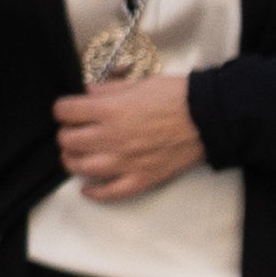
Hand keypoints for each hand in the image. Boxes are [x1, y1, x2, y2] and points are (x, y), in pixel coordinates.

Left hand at [51, 75, 207, 200]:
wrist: (210, 119)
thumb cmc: (179, 98)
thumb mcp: (141, 83)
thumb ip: (109, 89)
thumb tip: (88, 93)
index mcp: (110, 110)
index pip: (64, 111)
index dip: (64, 109)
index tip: (71, 110)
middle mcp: (111, 137)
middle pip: (67, 140)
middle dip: (67, 133)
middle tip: (77, 131)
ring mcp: (125, 161)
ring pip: (79, 167)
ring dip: (73, 160)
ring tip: (79, 155)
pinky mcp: (141, 178)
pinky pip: (108, 193)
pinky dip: (93, 192)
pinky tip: (87, 187)